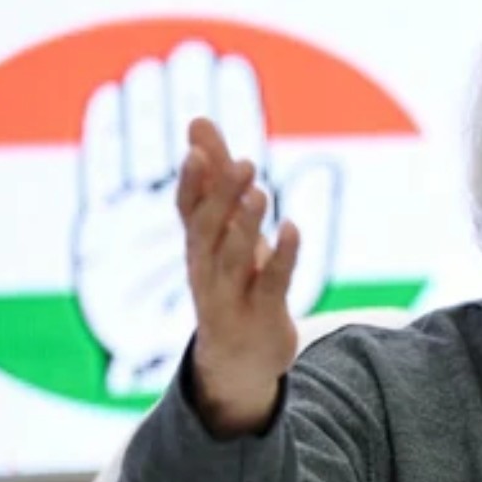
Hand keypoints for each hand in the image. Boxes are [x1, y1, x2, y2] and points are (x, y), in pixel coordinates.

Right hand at [73, 40, 339, 400]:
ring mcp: (233, 295)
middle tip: (244, 161)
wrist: (240, 360)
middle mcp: (207, 269)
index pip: (187, 210)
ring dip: (247, 224)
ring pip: (235, 258)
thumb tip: (198, 121)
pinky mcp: (264, 315)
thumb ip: (214, 177)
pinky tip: (294, 228)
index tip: (197, 146)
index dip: (191, 181)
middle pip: (209, 229)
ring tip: (260, 191)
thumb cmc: (233, 280)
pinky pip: (273, 283)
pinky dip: (283, 256)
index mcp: (198, 246)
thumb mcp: (224, 230)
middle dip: (223, 195)